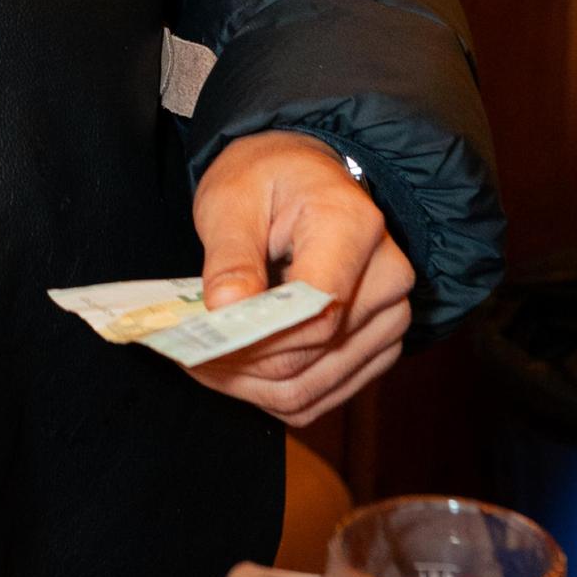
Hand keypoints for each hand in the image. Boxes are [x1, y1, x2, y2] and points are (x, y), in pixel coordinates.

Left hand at [192, 130, 413, 427]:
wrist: (304, 180)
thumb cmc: (265, 181)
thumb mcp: (231, 198)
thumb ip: (231, 256)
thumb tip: (226, 309)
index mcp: (354, 224)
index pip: (317, 311)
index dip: (257, 336)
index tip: (202, 338)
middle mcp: (387, 275)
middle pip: (311, 354)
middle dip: (241, 362)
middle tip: (186, 352)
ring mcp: (389, 317)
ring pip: (312, 388)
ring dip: (250, 386)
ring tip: (205, 359)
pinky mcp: (378, 347)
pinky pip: (321, 396)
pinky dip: (272, 393)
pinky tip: (237, 368)